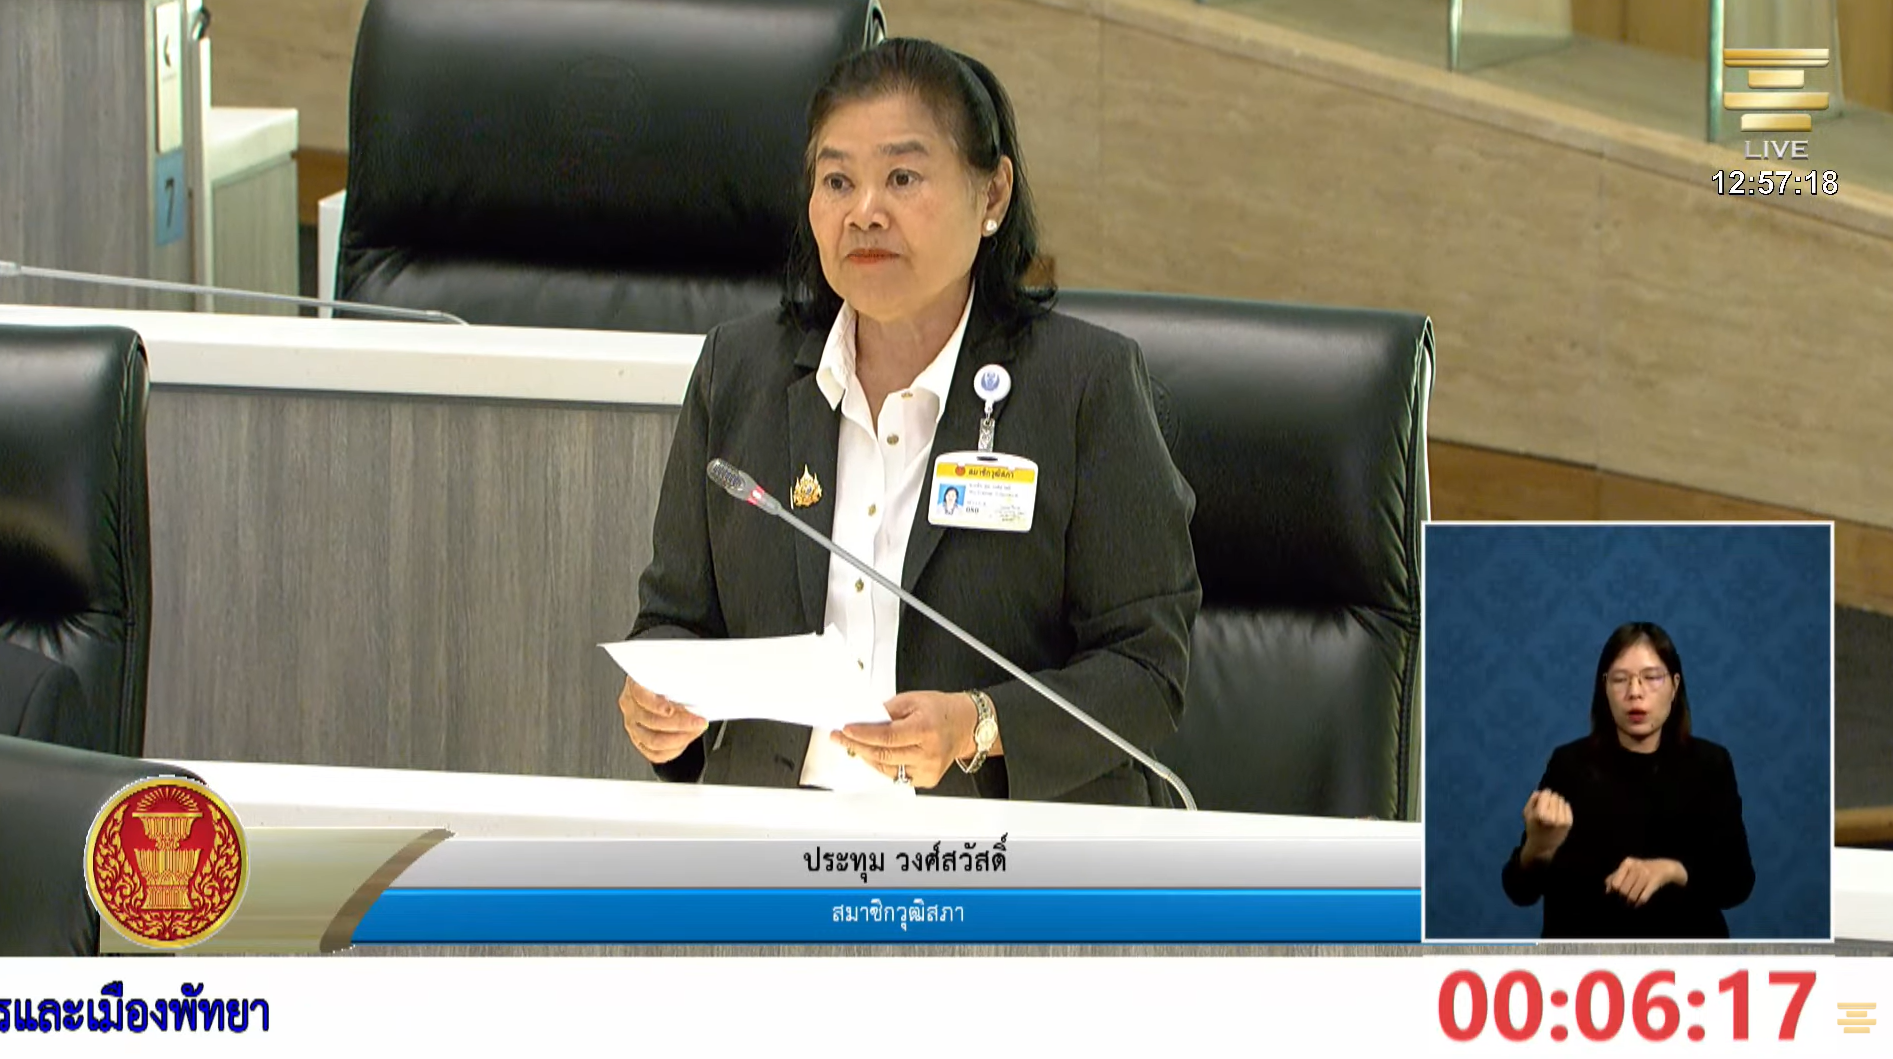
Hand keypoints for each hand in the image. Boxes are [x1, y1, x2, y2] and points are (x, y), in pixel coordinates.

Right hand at [617, 676, 707, 764]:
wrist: (657, 689)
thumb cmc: (664, 681)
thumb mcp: (668, 674)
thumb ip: (675, 682)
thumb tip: (693, 690)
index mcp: (634, 687)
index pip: (641, 697)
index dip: (656, 705)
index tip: (671, 709)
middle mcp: (631, 708)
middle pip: (651, 721)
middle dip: (680, 723)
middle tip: (698, 721)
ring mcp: (634, 727)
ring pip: (653, 741)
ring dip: (680, 738)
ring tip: (695, 730)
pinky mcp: (640, 742)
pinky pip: (655, 754)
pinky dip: (674, 750)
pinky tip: (685, 740)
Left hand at [828, 691, 978, 788]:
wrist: (966, 725)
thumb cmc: (942, 711)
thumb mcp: (913, 700)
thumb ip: (887, 710)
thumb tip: (864, 718)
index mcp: (926, 729)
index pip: (887, 736)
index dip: (863, 734)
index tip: (846, 730)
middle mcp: (928, 753)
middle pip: (883, 755)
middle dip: (856, 746)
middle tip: (841, 738)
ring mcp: (928, 770)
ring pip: (886, 768)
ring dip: (866, 756)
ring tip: (854, 745)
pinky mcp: (926, 780)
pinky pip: (895, 776)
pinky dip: (881, 765)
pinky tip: (874, 755)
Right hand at [1521, 789, 1572, 862]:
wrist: (1543, 846)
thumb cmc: (1532, 828)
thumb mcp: (1526, 813)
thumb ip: (1532, 800)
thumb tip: (1541, 791)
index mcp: (1540, 814)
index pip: (1546, 794)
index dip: (1543, 794)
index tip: (1541, 798)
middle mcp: (1552, 817)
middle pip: (1554, 796)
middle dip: (1550, 798)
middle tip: (1546, 806)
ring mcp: (1562, 820)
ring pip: (1561, 800)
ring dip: (1556, 803)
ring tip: (1552, 811)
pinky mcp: (1569, 822)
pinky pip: (1567, 806)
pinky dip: (1563, 807)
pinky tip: (1558, 814)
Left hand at [1606, 857, 1686, 906]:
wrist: (1665, 867)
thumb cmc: (1641, 869)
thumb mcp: (1628, 869)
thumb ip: (1615, 877)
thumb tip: (1607, 891)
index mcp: (1627, 863)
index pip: (1615, 883)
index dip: (1615, 891)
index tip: (1616, 894)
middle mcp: (1636, 867)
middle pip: (1623, 890)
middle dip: (1622, 897)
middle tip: (1624, 899)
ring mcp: (1646, 875)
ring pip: (1632, 895)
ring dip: (1631, 901)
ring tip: (1631, 902)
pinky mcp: (1654, 882)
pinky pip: (1643, 897)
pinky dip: (1639, 903)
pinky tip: (1638, 903)